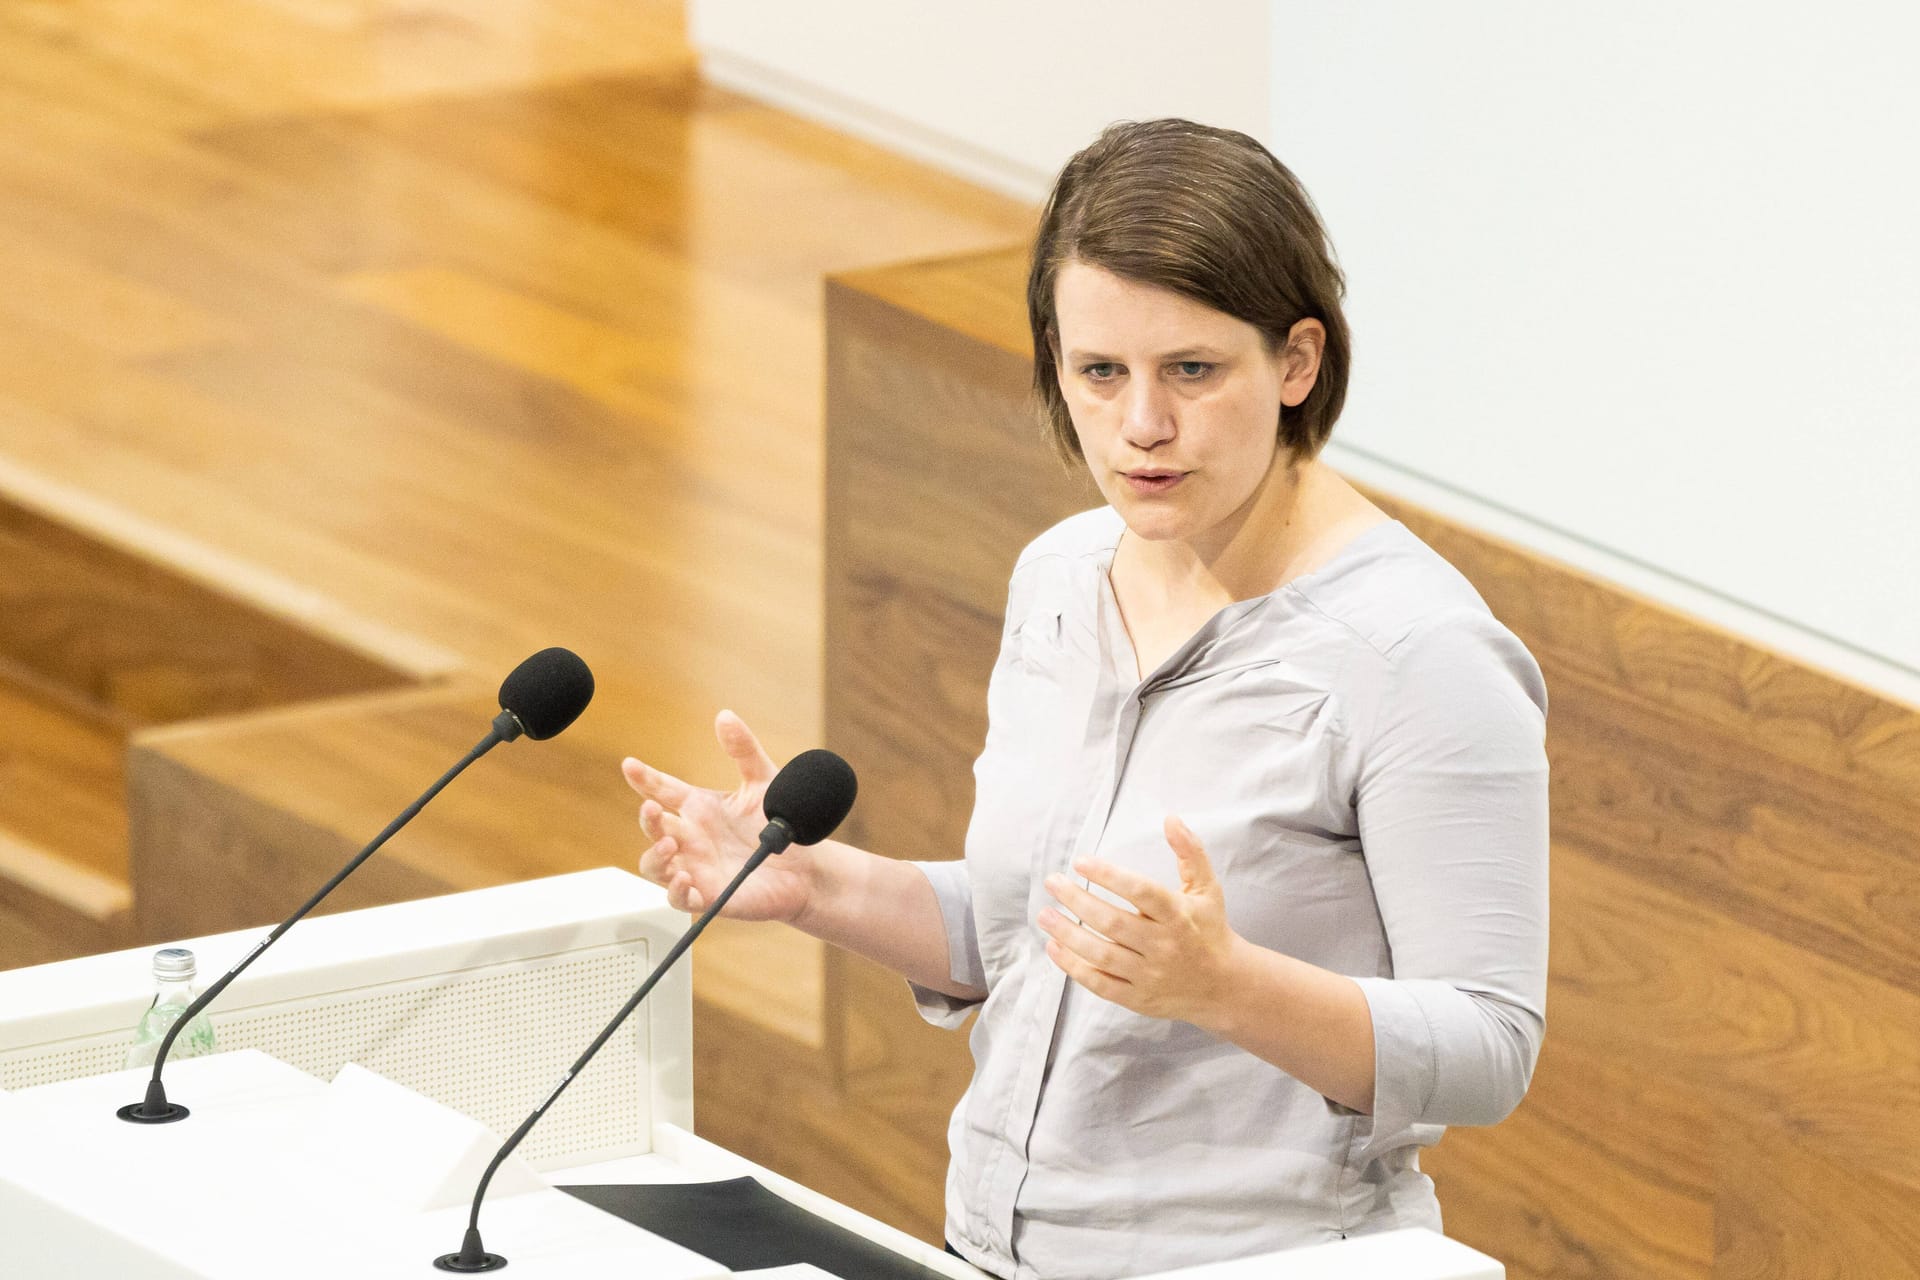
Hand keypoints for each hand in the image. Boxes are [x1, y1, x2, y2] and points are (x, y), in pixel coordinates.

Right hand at [622, 710, 815, 921]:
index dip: (644, 778)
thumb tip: (725, 716)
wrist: (809, 867)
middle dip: (647, 820)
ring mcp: (697, 869)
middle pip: (653, 830)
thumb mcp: (763, 781)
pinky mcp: (710, 896)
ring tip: (670, 847)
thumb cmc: (782, 824)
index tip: (631, 765)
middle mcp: (692, 839)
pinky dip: (677, 892)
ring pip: (655, 867)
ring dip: (655, 857)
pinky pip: (680, 899)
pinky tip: (686, 880)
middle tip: (653, 810)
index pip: (662, 790)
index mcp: (700, 808)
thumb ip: (743, 750)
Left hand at [1038, 816, 1242, 1028]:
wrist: (1225, 986)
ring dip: (1068, 934)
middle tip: (1052, 882)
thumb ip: (1190, 852)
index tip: (1080, 861)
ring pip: (1101, 955)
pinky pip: (1100, 984)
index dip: (1109, 875)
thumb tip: (1171, 818)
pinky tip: (1054, 947)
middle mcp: (1163, 946)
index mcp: (1178, 915)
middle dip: (1077, 900)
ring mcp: (1150, 975)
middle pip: (1113, 923)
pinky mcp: (1138, 998)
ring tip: (1044, 915)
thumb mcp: (1207, 889)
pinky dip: (1073, 967)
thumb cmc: (1209, 930)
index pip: (1141, 892)